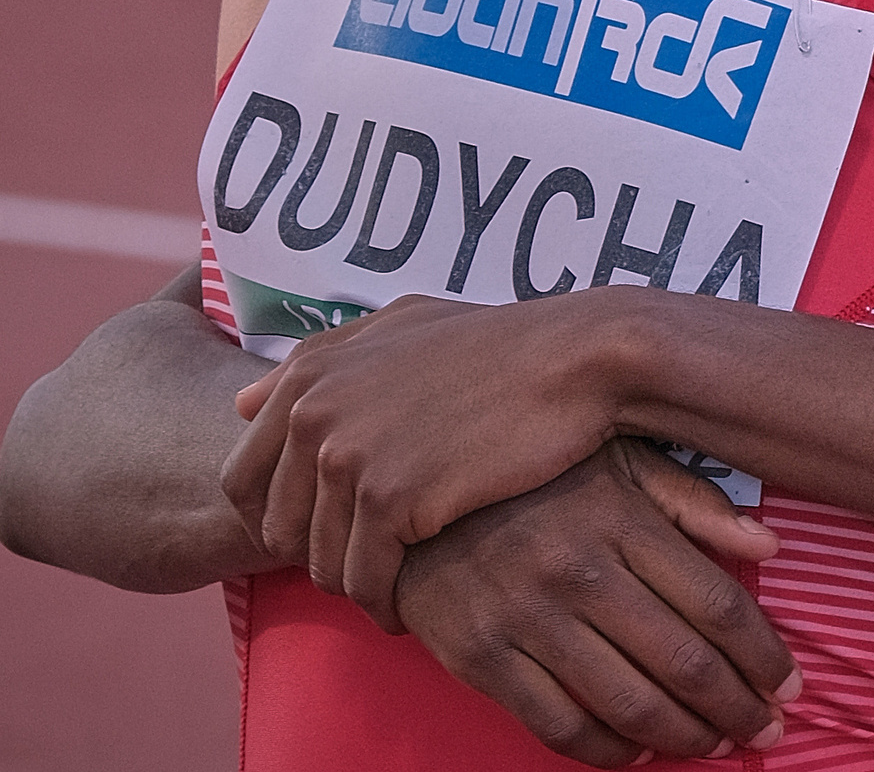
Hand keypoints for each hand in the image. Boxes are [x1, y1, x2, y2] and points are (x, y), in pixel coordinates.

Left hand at [226, 289, 636, 624]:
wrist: (578, 360)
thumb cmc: (503, 343)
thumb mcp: (404, 325)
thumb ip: (323, 358)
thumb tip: (241, 402)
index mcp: (307, 375)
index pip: (241, 479)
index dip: (280, 519)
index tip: (330, 532)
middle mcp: (311, 413)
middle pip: (274, 530)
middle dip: (318, 555)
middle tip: (371, 564)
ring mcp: (346, 456)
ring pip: (318, 563)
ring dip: (355, 586)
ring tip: (396, 586)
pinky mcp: (389, 499)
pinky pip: (363, 580)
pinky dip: (385, 603)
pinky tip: (414, 603)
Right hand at [399, 439, 800, 767]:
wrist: (414, 489)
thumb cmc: (536, 473)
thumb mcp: (620, 458)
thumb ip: (695, 502)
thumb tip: (770, 545)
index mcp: (623, 519)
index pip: (717, 604)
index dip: (763, 655)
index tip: (789, 682)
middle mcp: (580, 571)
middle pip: (682, 661)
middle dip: (736, 706)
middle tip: (768, 727)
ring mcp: (526, 618)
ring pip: (627, 702)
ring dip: (685, 736)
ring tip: (717, 744)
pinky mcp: (480, 657)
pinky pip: (558, 724)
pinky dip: (609, 751)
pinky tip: (641, 751)